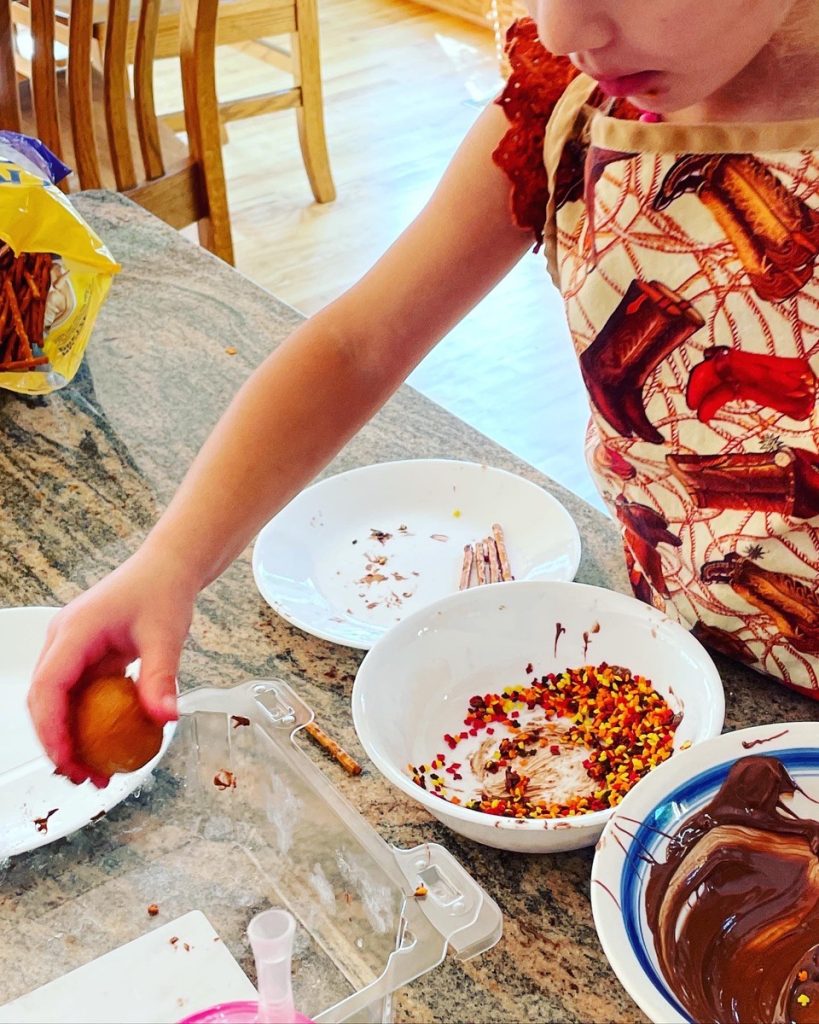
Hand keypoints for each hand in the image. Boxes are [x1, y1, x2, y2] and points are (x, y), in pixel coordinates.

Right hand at [27, 547, 196, 786]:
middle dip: (57, 743)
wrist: (168, 568)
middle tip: (83, 776)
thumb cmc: (162, 590)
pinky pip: (77, 696)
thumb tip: (165, 717)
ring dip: (70, 737)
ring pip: (57, 702)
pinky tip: (106, 746)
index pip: (48, 687)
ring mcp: (71, 649)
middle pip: (43, 700)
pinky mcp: (85, 657)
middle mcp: (63, 641)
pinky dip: (86, 723)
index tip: (68, 761)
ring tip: (95, 771)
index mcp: (74, 631)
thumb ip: (161, 678)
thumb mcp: (165, 636)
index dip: (51, 729)